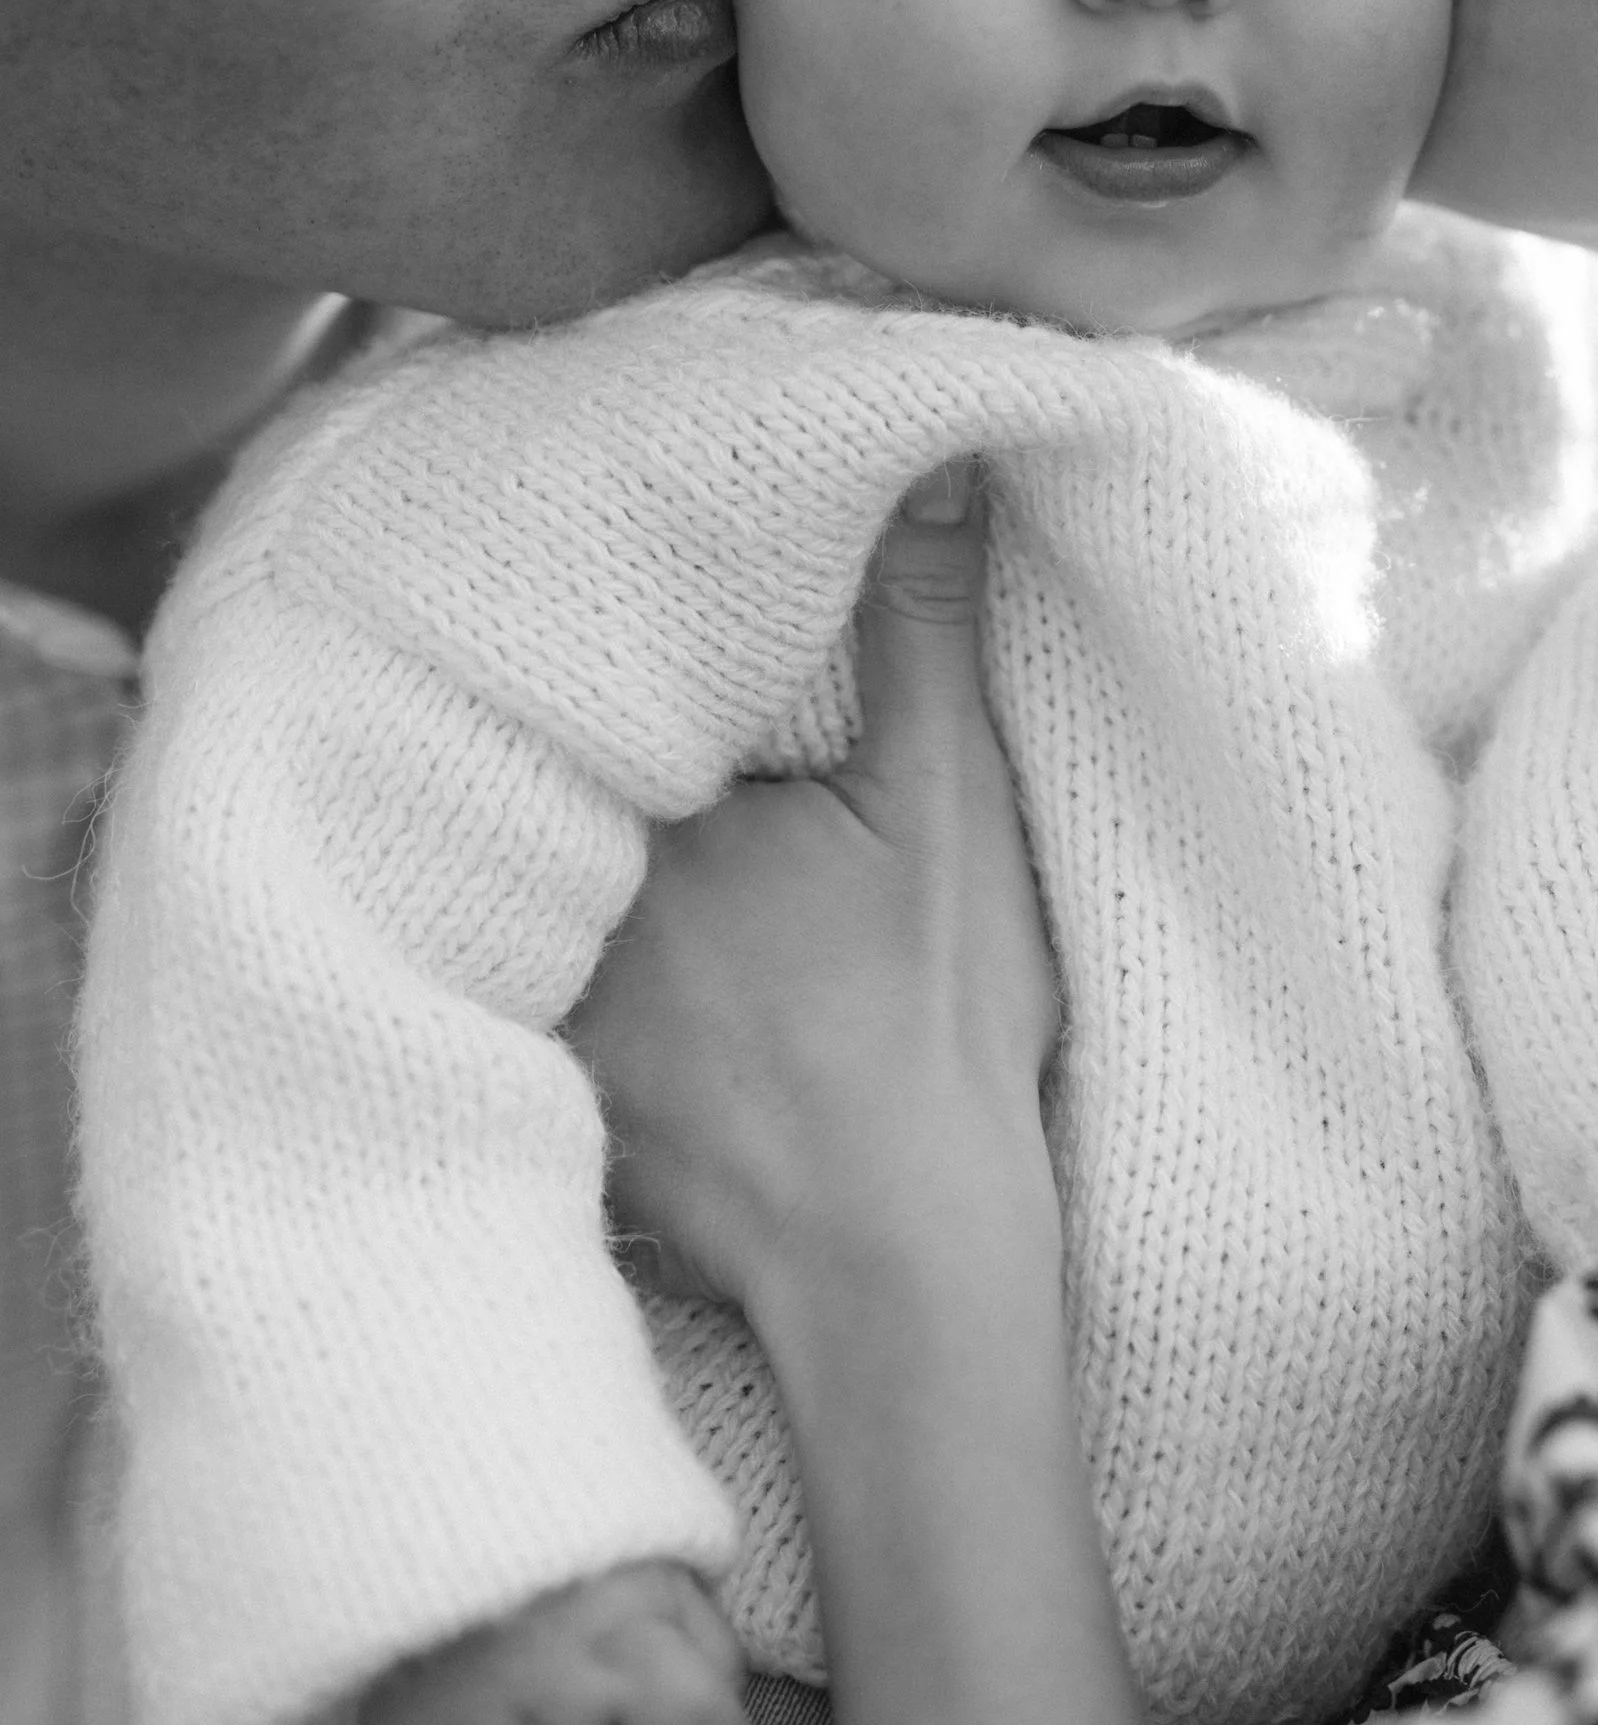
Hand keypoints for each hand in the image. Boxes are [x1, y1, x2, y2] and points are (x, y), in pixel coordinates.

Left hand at [573, 467, 1061, 1325]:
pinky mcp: (554, 1091)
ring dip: (553, 843)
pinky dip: (556, 950)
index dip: (605, 636)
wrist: (904, 1263)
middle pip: (540, 781)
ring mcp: (541, 1012)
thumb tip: (931, 462)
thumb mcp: (949, 806)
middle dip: (566, 733)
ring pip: (527, 883)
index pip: (581, 685)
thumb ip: (924, 627)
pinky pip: (522, 984)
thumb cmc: (935, 1032)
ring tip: (595, 784)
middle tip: (607, 665)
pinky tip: (616, 934)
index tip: (614, 574)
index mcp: (641, 821)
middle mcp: (555, 912)